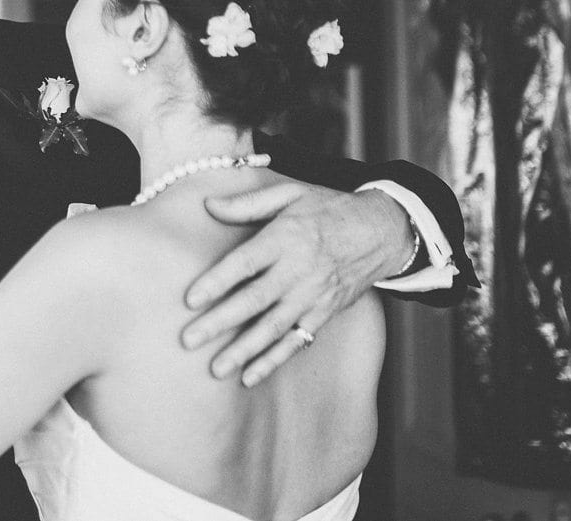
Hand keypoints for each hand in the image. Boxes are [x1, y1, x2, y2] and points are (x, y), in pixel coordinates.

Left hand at [179, 178, 411, 386]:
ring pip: (273, 328)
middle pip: (254, 301)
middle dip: (220, 323)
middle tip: (188, 340)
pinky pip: (296, 342)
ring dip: (243, 351)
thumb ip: (248, 203)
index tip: (189, 299)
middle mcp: (298, 270)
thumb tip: (208, 206)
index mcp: (285, 238)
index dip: (217, 282)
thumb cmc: (329, 209)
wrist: (382, 231)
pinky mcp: (324, 314)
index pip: (245, 263)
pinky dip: (273, 361)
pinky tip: (249, 376)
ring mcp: (313, 296)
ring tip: (214, 369)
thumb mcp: (291, 193)